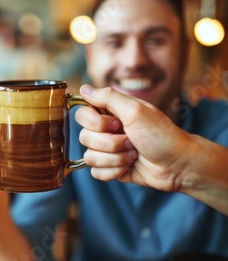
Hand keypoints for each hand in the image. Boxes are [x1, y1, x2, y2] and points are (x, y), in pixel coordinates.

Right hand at [75, 85, 191, 191]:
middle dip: (110, 143)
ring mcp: (107, 150)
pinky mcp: (110, 167)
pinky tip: (128, 167)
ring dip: (114, 158)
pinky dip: (113, 171)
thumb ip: (108, 97)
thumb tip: (82, 88)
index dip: (95, 123)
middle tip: (131, 140)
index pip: (82, 114)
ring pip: (89, 156)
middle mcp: (106, 130)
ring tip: (133, 154)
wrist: (178, 165)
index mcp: (110, 113)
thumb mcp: (136, 110)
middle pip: (84, 137)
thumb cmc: (161, 135)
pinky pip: (95, 172)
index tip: (116, 124)